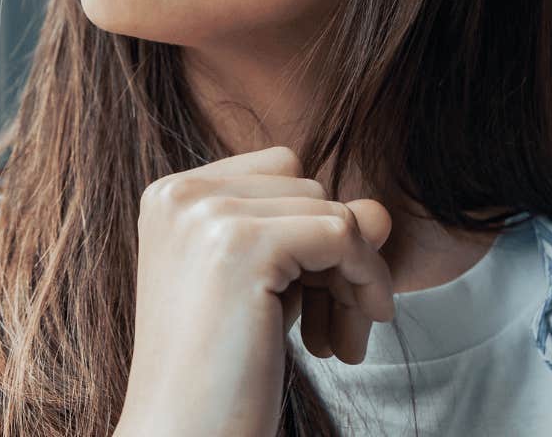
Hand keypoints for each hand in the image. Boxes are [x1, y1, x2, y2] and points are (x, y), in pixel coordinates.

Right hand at [115, 144, 394, 436]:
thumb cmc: (218, 377)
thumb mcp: (266, 292)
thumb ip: (314, 238)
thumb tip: (381, 210)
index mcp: (170, 197)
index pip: (280, 172)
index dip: (310, 231)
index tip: (311, 300)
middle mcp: (180, 195)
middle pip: (308, 187)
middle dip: (336, 258)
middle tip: (333, 331)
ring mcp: (206, 215)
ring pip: (331, 210)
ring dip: (354, 278)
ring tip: (337, 342)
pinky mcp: (241, 244)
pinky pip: (344, 233)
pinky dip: (364, 283)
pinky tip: (348, 343)